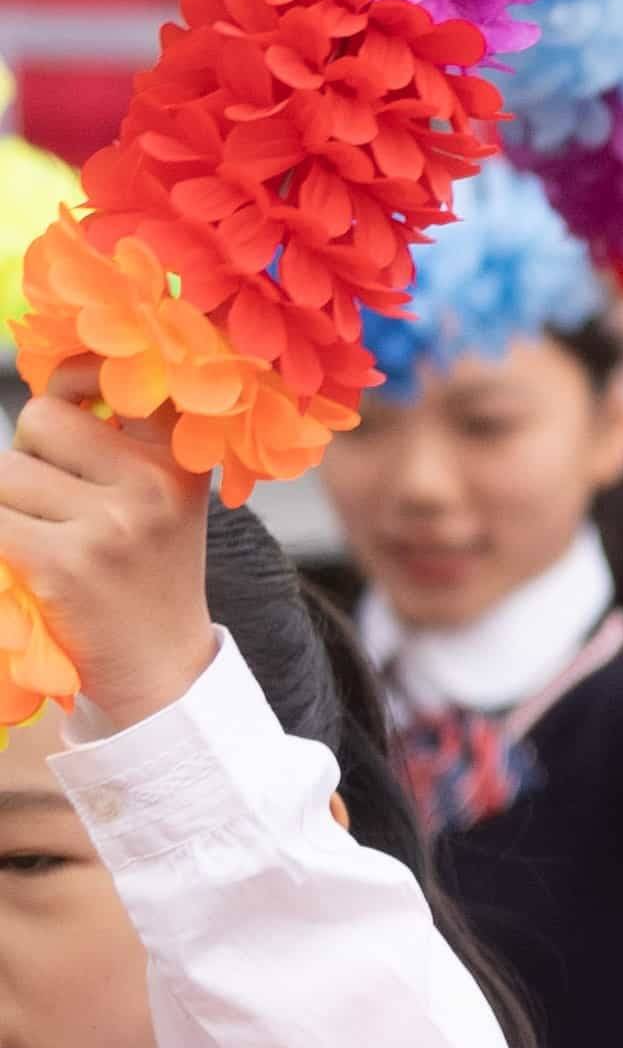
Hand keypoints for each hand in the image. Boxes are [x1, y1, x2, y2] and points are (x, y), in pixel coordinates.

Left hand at [0, 398, 215, 726]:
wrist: (162, 674)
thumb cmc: (142, 576)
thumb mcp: (156, 501)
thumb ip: (115, 442)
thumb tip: (46, 390)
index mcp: (180, 459)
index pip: (122, 374)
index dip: (78, 373)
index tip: (72, 394)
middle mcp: (153, 484)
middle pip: (39, 420)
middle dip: (28, 457)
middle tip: (58, 508)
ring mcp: (112, 526)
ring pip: (1, 473)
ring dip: (2, 506)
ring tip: (43, 543)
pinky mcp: (65, 564)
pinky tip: (22, 566)